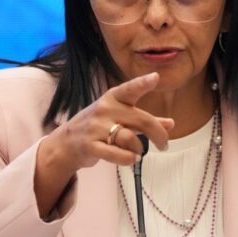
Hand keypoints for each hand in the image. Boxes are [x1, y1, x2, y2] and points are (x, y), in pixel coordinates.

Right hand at [50, 72, 172, 172]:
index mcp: (113, 98)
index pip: (130, 89)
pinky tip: (131, 159)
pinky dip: (128, 159)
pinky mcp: (90, 145)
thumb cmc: (99, 126)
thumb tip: (171, 124)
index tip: (155, 77)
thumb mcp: (121, 118)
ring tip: (138, 153)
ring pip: (130, 138)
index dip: (142, 83)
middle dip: (158, 134)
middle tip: (164, 145)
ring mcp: (96, 127)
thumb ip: (145, 121)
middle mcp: (105, 109)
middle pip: (141, 120)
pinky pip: (117, 154)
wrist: (66, 143)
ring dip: (139, 149)